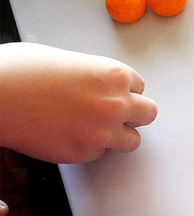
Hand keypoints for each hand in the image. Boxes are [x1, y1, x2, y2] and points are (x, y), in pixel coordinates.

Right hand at [0, 43, 157, 162]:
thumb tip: (103, 87)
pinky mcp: (85, 153)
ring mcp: (103, 132)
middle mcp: (115, 104)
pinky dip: (90, 147)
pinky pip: (101, 153)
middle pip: (149, 114)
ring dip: (118, 136)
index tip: (115, 95)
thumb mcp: (71, 62)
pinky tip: (69, 134)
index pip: (140, 87)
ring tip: (95, 129)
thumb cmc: (23, 72)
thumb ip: (97, 77)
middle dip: (134, 115)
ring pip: (132, 141)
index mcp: (114, 75)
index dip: (125, 92)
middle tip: (116, 115)